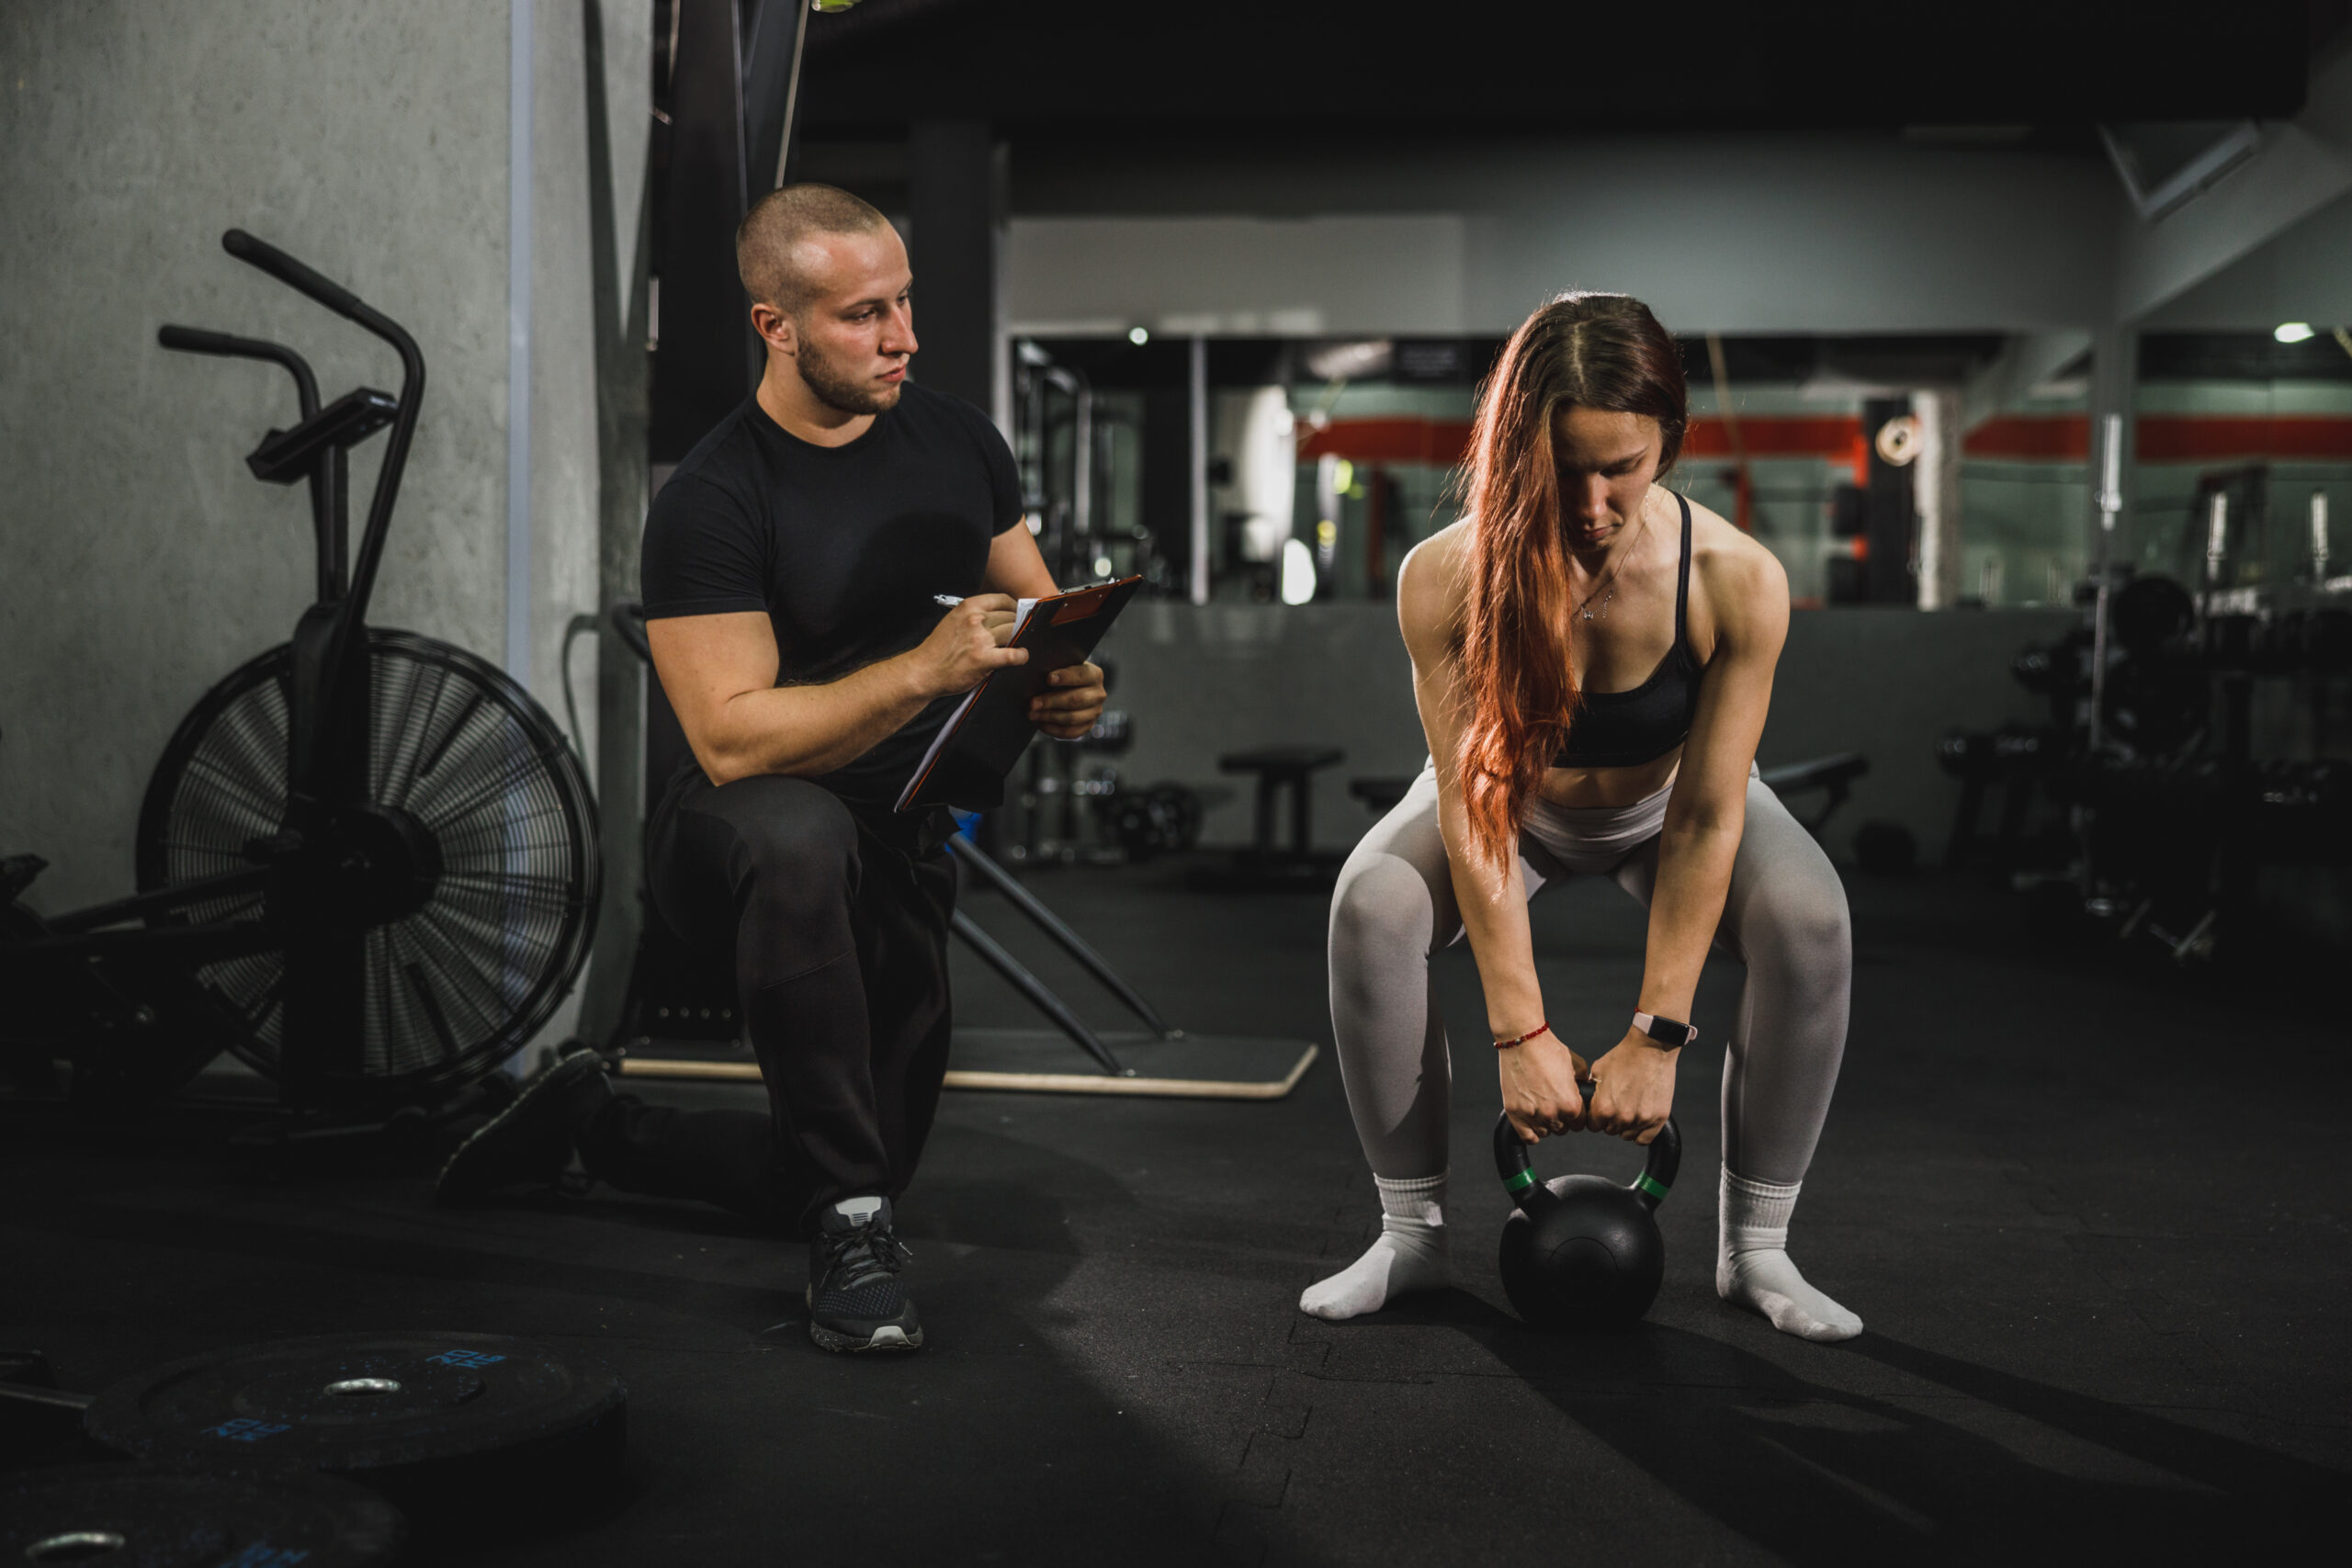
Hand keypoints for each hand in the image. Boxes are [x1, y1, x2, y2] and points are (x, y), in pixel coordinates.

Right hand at [910, 594, 1026, 696]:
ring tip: (1017, 644)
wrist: (924, 671)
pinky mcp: (984, 659)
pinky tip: (1020, 656)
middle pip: (1011, 616)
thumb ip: (974, 615)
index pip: (1002, 599)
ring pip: (1014, 632)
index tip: (1018, 613)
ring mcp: (980, 639)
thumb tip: (999, 615)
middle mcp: (975, 620)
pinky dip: (1021, 656)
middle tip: (1018, 633)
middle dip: (1018, 624)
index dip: (1014, 607)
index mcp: (968, 607)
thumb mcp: (953, 620)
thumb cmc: (938, 649)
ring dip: (1019, 639)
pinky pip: (1014, 654)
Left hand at [1029, 660, 1106, 738]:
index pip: (1080, 676)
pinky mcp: (1088, 726)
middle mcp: (1098, 694)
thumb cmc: (1062, 676)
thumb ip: (1054, 668)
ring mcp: (1095, 712)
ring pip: (1072, 718)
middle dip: (1051, 701)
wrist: (1071, 689)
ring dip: (1049, 717)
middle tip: (1033, 703)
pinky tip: (1040, 723)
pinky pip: (1070, 732)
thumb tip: (1036, 676)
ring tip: (1032, 714)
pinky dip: (1053, 729)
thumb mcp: (1062, 667)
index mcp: (1094, 675)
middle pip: (1075, 699)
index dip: (1065, 677)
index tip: (1048, 679)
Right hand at [1497, 1031, 1590, 1143]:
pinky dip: (1531, 1133)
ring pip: (1545, 1132)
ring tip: (1541, 1107)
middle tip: (1553, 1103)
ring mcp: (1532, 1114)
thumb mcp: (1576, 1065)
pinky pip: (1527, 1136)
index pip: (1579, 1124)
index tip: (1569, 1107)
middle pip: (1562, 1130)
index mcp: (1570, 1104)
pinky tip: (1533, 1122)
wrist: (1522, 1041)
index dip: (1575, 1115)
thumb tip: (1585, 1091)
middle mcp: (1552, 1113)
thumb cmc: (1547, 1049)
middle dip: (1560, 1118)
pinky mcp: (1515, 1112)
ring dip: (1545, 1123)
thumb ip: (1583, 1083)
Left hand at [1583, 1029, 1678, 1143]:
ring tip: (1631, 1107)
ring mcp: (1642, 1119)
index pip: (1593, 1126)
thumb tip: (1587, 1101)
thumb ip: (1593, 1091)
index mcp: (1603, 1108)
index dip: (1596, 1117)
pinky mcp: (1658, 1118)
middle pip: (1610, 1131)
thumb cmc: (1625, 1056)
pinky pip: (1645, 1139)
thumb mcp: (1598, 1071)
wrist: (1651, 1048)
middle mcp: (1622, 1117)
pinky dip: (1641, 1132)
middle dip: (1611, 1120)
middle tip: (1619, 1103)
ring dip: (1626, 1125)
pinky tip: (1640, 1118)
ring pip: (1627, 1135)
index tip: (1602, 1109)